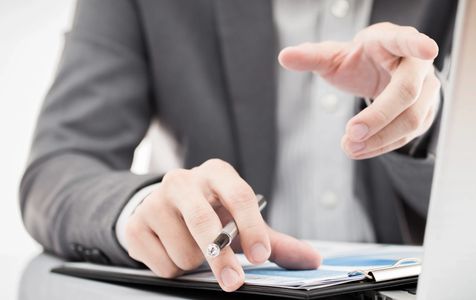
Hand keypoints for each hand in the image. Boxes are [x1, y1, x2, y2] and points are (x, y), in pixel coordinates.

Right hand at [125, 159, 320, 291]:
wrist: (160, 207)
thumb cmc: (210, 213)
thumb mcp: (241, 220)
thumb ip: (275, 241)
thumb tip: (312, 260)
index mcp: (216, 173)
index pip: (239, 196)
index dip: (252, 228)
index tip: (260, 257)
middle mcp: (183, 181)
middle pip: (204, 222)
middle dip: (221, 258)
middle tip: (234, 281)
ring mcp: (155, 202)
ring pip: (185, 252)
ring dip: (197, 264)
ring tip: (195, 248)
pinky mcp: (136, 226)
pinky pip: (164, 265)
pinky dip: (175, 269)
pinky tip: (174, 251)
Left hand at [279, 22, 440, 158]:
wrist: (384, 74)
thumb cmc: (362, 60)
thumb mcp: (335, 56)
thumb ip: (312, 56)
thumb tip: (284, 56)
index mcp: (393, 41)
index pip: (407, 40)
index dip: (417, 44)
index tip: (427, 48)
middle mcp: (417, 65)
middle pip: (407, 92)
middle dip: (379, 115)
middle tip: (351, 133)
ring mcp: (427, 90)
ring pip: (412, 119)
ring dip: (380, 137)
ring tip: (350, 146)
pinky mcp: (426, 113)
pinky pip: (408, 135)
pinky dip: (383, 145)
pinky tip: (361, 149)